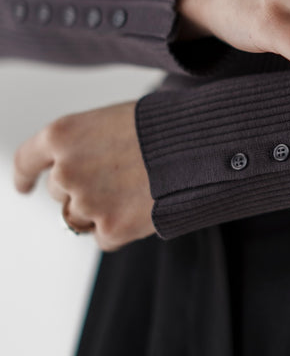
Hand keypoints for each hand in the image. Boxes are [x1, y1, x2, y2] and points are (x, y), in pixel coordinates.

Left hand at [13, 101, 154, 252]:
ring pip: (80, 217)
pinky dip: (122, 227)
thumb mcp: (112, 120)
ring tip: (136, 188)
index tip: (24, 186)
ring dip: (101, 209)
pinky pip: (105, 236)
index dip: (24, 176)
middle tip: (121, 174)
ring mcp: (86, 202)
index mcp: (62, 135)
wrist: (199, 146)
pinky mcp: (110, 228)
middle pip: (60, 191)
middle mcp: (66, 170)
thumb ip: (85, 144)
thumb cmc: (162, 126)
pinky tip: (144, 205)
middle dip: (84, 187)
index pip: (26, 160)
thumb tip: (75, 170)